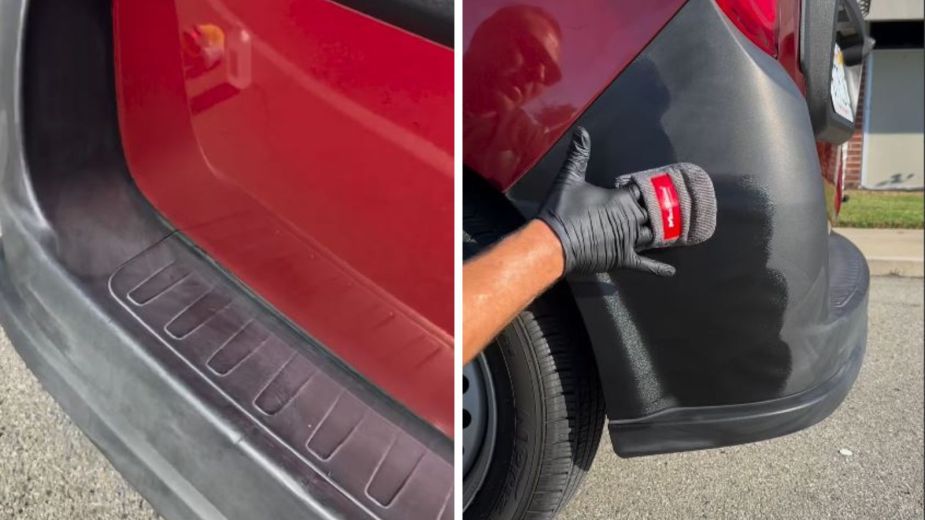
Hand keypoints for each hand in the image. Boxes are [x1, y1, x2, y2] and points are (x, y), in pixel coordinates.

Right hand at [536, 127, 675, 275]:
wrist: (553, 243)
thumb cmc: (561, 210)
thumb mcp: (569, 178)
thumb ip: (578, 154)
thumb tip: (581, 130)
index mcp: (621, 199)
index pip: (642, 190)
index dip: (647, 188)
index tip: (658, 185)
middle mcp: (630, 219)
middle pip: (652, 212)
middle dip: (660, 209)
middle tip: (674, 206)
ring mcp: (628, 240)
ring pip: (653, 235)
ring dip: (663, 233)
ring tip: (675, 230)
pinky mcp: (622, 258)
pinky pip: (644, 264)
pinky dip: (658, 269)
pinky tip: (670, 272)